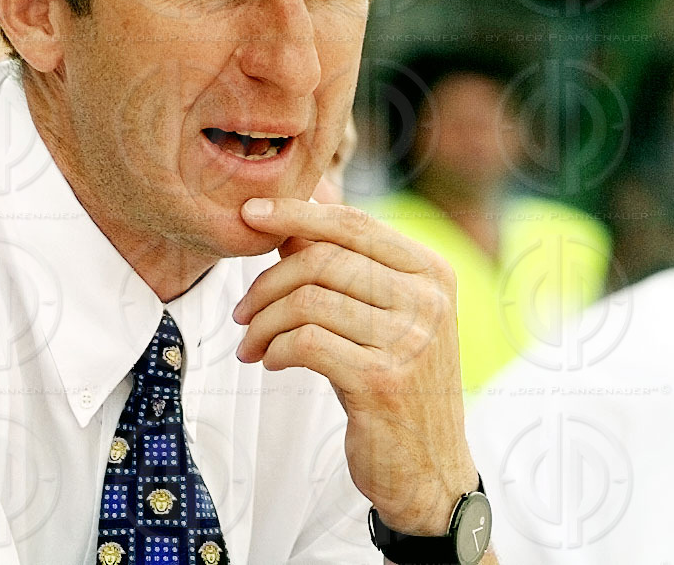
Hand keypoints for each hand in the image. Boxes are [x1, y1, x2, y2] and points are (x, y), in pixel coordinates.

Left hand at [232, 197, 478, 535]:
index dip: (295, 213)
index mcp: (431, 271)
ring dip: (264, 322)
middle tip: (242, 311)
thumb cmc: (394, 381)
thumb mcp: (381, 314)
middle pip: (323, 259)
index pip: (353, 222)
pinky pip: (305, 342)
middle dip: (267, 282)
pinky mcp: (382, 381)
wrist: (430, 469)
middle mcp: (428, 299)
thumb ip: (347, 262)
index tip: (249, 215)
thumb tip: (300, 204)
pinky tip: (271, 361)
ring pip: (308, 300)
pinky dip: (275, 349)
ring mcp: (410, 340)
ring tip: (251, 343)